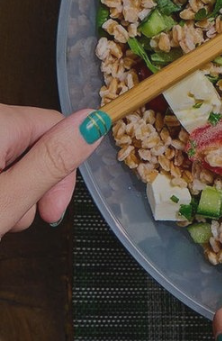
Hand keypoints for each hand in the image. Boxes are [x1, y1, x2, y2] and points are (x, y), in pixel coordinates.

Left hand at [0, 104, 100, 237]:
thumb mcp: (7, 198)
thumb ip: (51, 161)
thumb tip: (94, 121)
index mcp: (1, 120)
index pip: (59, 127)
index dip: (64, 171)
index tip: (52, 210)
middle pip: (36, 142)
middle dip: (37, 185)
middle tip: (21, 220)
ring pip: (15, 157)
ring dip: (14, 191)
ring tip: (1, 219)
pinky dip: (0, 186)